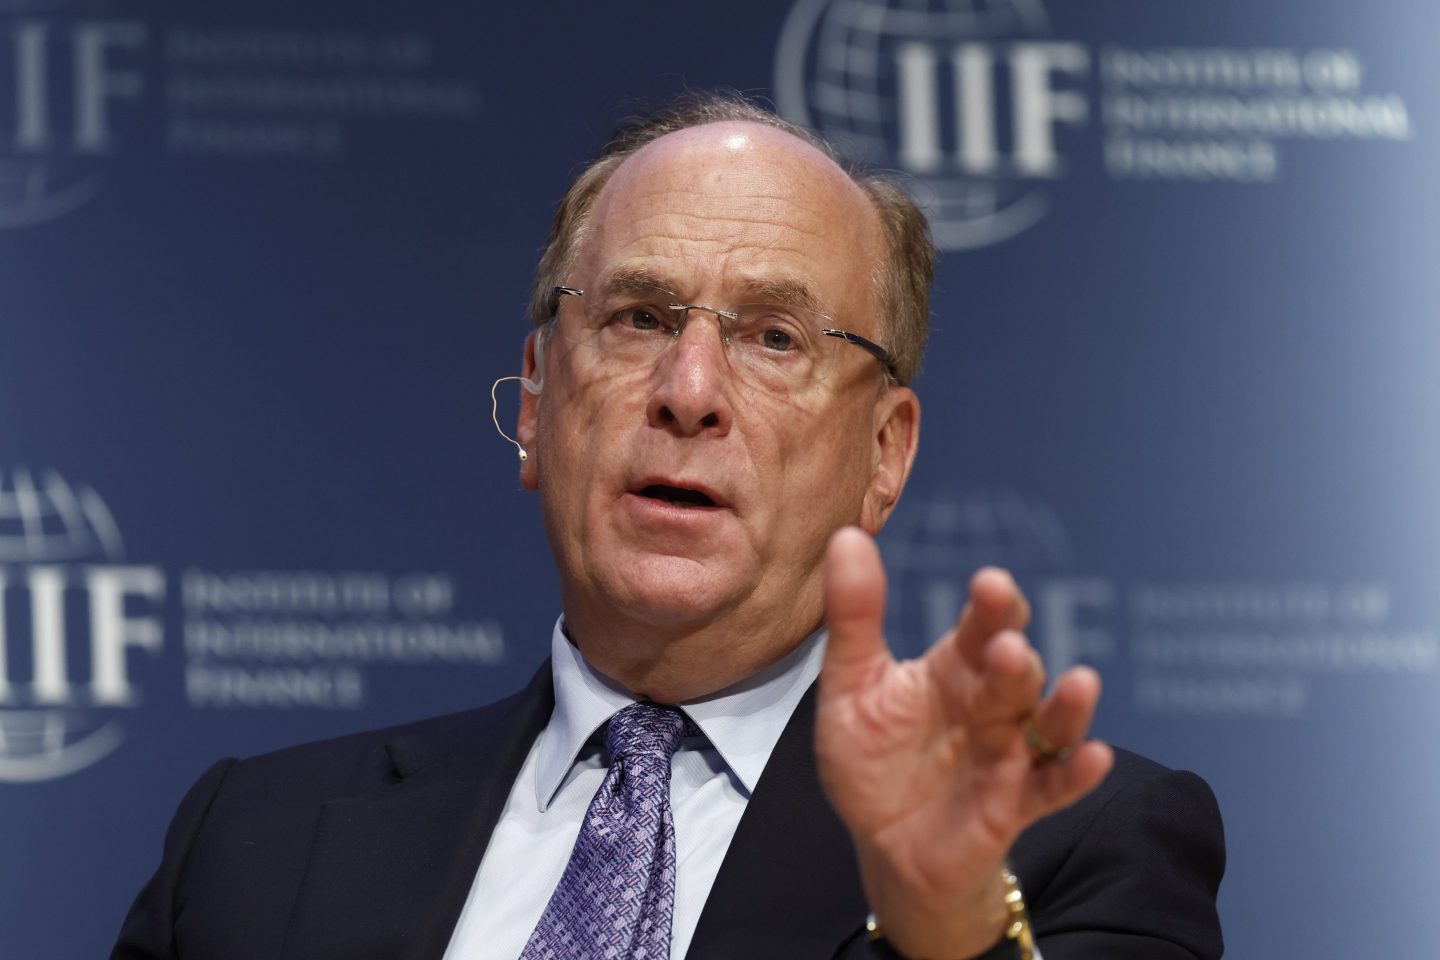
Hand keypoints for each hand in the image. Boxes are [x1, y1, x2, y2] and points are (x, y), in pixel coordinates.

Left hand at [817, 527, 1113, 959]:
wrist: (884, 848)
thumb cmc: (873, 760)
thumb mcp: (852, 687)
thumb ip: (855, 617)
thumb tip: (846, 534)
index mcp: (953, 669)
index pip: (980, 628)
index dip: (991, 607)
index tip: (990, 583)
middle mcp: (991, 704)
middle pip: (1015, 672)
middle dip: (1015, 658)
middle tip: (1007, 645)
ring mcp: (1009, 754)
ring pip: (1049, 723)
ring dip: (1064, 706)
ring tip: (1079, 683)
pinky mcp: (1015, 805)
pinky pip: (1054, 786)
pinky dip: (1076, 772)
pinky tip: (1094, 755)